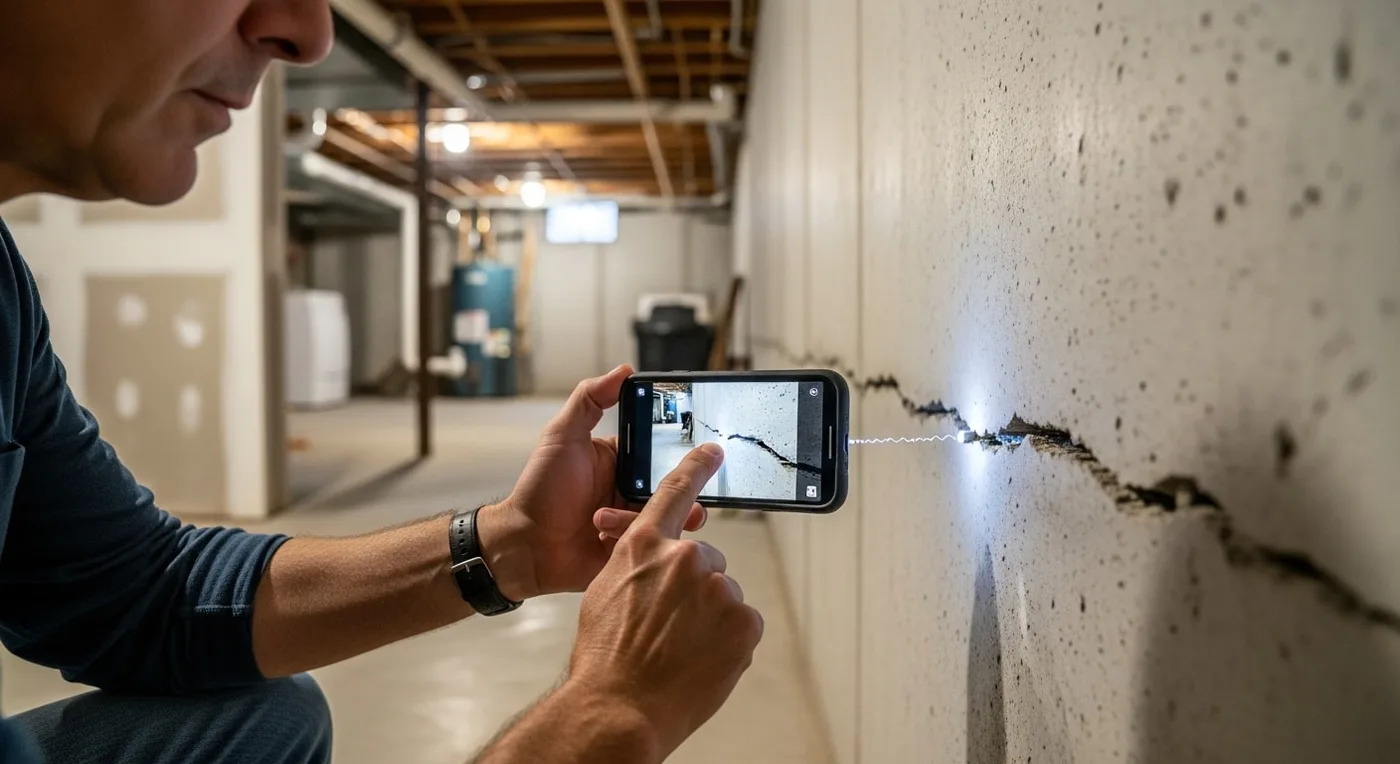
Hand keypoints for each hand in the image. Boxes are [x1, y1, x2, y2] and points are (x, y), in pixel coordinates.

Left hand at [477, 365, 704, 600]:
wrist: (526, 547)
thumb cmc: (540, 491)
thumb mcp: (562, 437)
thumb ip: (589, 400)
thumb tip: (623, 371)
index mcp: (620, 461)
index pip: (661, 449)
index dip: (682, 447)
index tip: (700, 446)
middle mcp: (631, 489)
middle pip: (675, 484)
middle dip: (688, 486)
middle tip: (695, 488)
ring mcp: (634, 521)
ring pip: (672, 514)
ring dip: (671, 514)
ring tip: (671, 516)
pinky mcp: (634, 550)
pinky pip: (658, 545)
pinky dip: (652, 541)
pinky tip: (633, 539)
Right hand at [565, 443, 763, 759]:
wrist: (619, 705)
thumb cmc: (604, 657)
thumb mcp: (604, 594)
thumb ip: (637, 568)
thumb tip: (658, 570)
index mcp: (644, 546)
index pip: (675, 494)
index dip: (695, 469)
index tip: (714, 450)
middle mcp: (684, 559)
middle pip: (705, 563)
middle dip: (694, 589)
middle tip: (669, 627)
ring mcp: (718, 589)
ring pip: (722, 598)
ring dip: (709, 620)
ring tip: (679, 650)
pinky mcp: (744, 621)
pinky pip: (741, 625)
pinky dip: (727, 643)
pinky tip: (699, 661)